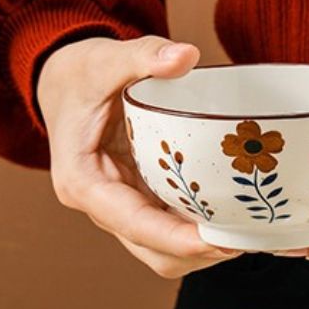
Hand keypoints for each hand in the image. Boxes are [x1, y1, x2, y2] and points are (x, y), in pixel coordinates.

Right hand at [38, 35, 235, 277]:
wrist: (62, 84)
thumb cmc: (78, 75)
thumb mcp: (104, 59)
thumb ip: (143, 55)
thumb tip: (186, 55)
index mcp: (83, 182)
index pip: (133, 224)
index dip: (176, 239)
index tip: (217, 243)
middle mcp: (101, 207)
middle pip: (152, 251)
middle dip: (196, 253)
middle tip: (244, 240)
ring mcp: (122, 210)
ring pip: (163, 250)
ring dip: (202, 249)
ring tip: (245, 234)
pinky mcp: (140, 204)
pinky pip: (171, 229)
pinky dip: (199, 231)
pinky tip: (233, 220)